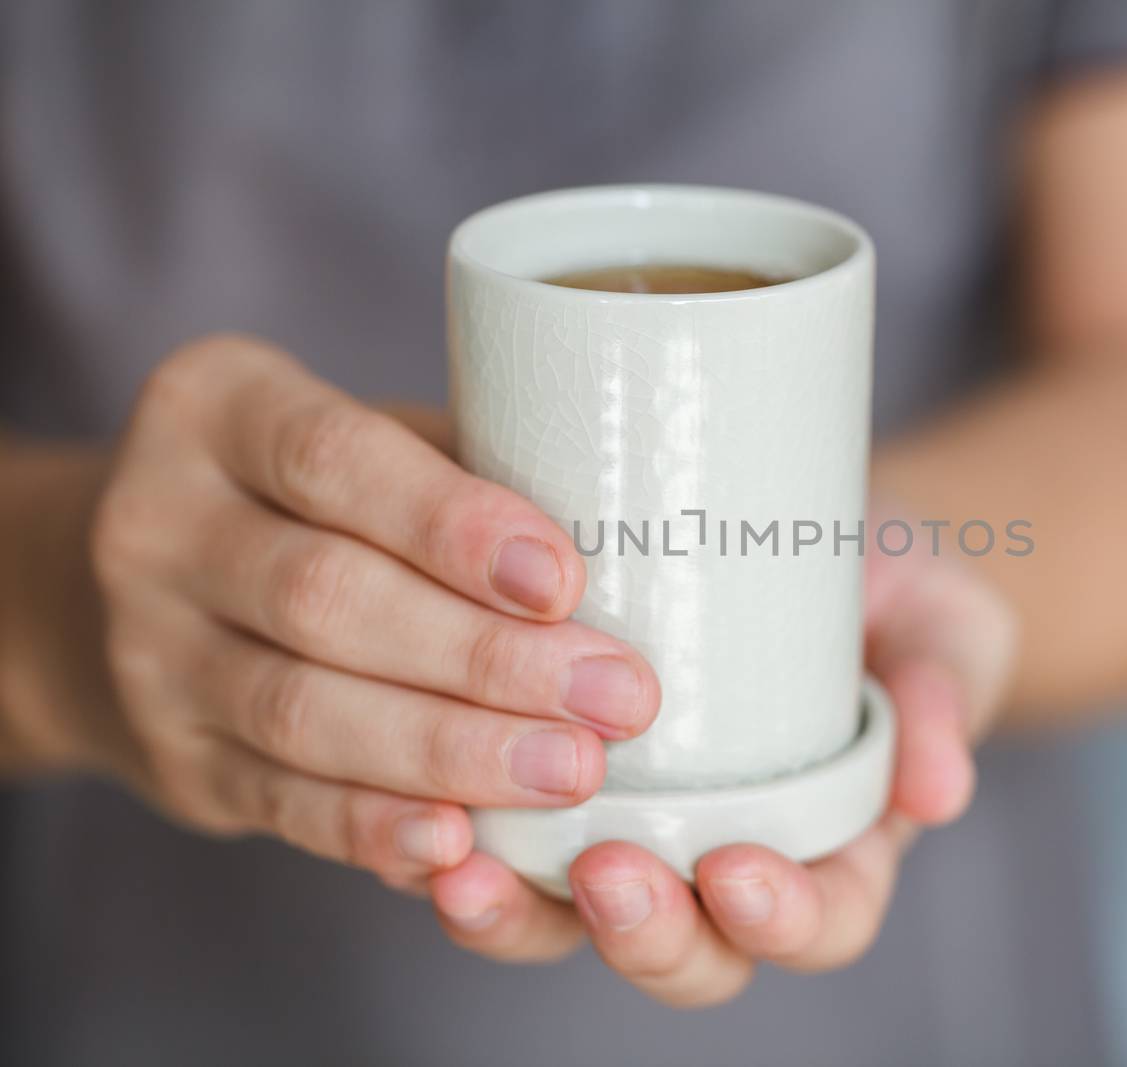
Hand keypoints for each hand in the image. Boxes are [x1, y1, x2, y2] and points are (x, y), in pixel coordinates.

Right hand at [88, 333, 659, 903]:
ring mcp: (151, 654)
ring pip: (305, 713)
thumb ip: (470, 473)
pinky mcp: (177, 762)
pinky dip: (376, 828)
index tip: (565, 580)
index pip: (334, 460)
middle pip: (327, 599)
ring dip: (452, 751)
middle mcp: (158, 527)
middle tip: (616, 697)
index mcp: (218, 409)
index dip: (453, 526)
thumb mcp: (378, 442)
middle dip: (484, 658)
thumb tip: (635, 541)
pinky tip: (463, 844)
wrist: (156, 588)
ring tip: (572, 770)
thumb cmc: (328, 500)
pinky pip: (282, 803)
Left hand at [429, 519, 1017, 1005]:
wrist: (821, 542)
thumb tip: (938, 792)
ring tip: (461, 867)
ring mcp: (642, 831)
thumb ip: (944, 694)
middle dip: (644, 933)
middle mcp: (730, 862)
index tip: (741, 873)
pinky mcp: (560, 784)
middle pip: (689, 952)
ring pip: (574, 919)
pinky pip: (505, 837)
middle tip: (604, 875)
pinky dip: (452, 837)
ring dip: (518, 914)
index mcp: (836, 848)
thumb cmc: (898, 598)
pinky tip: (413, 804)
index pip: (819, 922)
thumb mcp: (942, 630)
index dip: (782, 921)